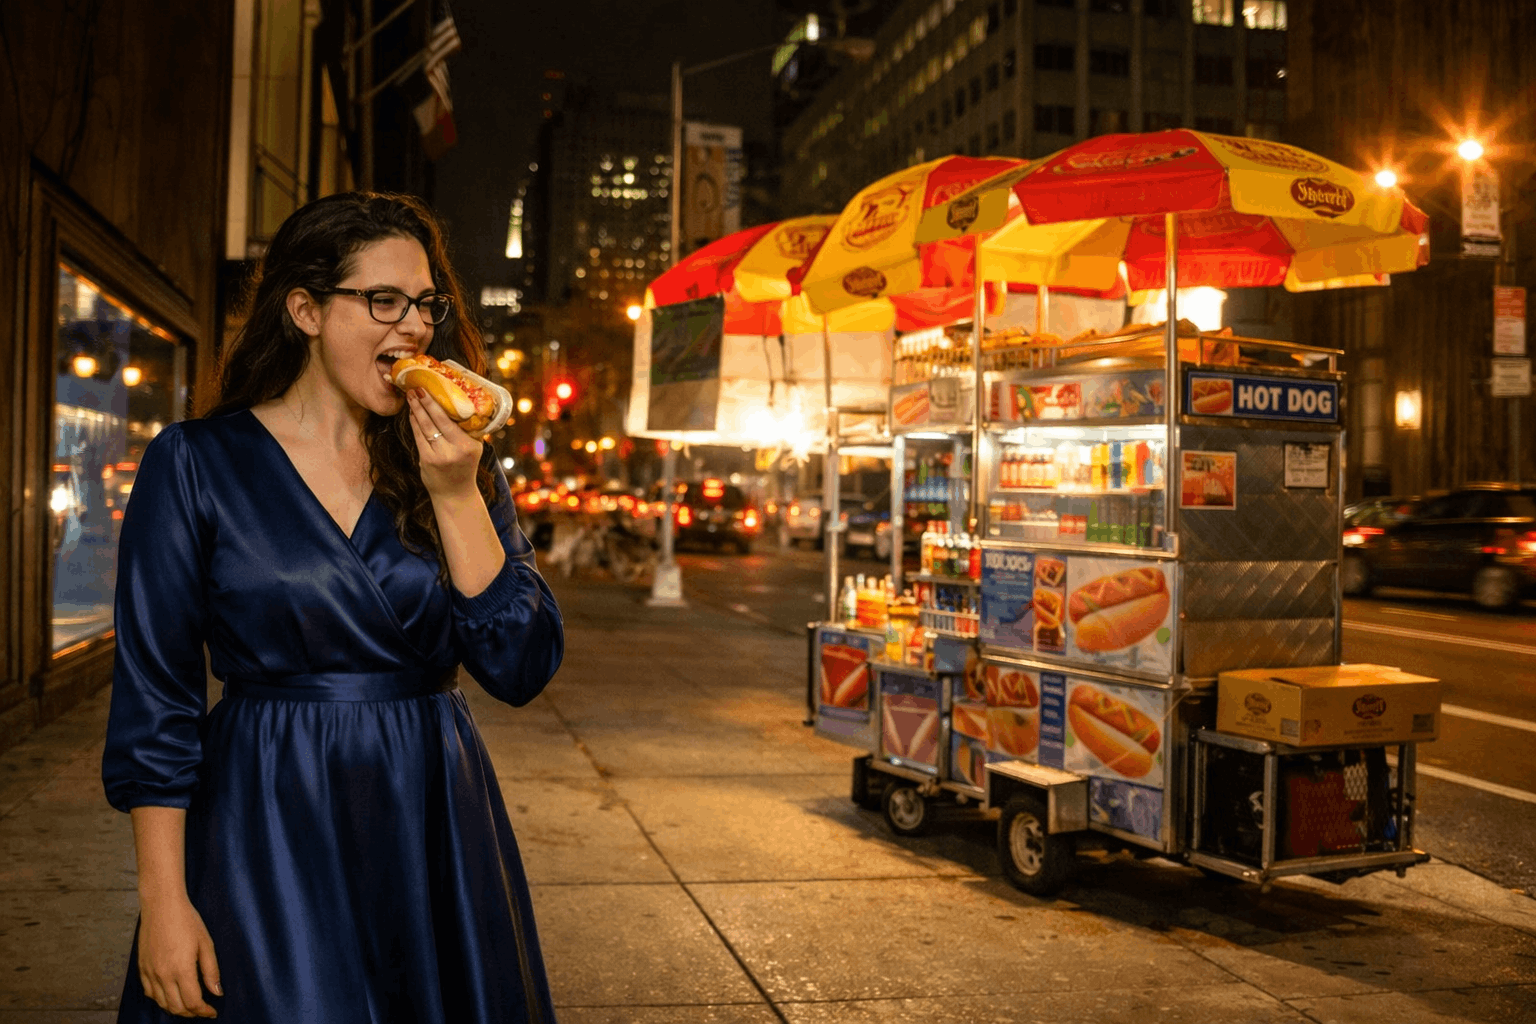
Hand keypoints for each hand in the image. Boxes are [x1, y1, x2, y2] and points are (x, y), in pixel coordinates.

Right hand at [138, 895, 220, 1016]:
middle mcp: (163, 975)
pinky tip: (170, 995)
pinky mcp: (142, 968)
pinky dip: (161, 999)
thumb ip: (211, 971)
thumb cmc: (187, 920)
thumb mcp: (206, 943)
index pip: (193, 1002)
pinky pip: (150, 992)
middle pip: (176, 1007)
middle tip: (203, 1009)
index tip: (212, 1011)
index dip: (204, 1011)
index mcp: (181, 969)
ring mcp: (150, 972)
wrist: (162, 906)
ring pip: (162, 1003)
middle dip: (191, 1013)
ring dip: (176, 1008)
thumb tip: (217, 992)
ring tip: (189, 1005)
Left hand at [406, 387, 483, 497]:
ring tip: (411, 396)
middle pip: (436, 420)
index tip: (429, 388)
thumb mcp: (474, 448)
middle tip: (416, 387)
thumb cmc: (465, 467)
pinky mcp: (426, 460)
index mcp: (469, 445)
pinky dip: (414, 423)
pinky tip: (412, 413)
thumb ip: (467, 430)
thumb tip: (458, 404)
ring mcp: (438, 455)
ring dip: (416, 410)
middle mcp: (454, 450)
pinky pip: (418, 437)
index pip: (450, 419)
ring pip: (424, 427)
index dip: (437, 403)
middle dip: (424, 402)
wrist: (455, 494)